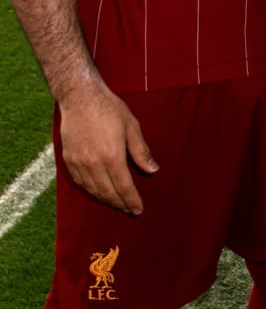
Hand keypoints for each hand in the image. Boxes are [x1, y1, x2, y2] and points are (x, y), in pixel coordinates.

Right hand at [58, 82, 157, 214]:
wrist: (80, 98)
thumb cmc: (110, 109)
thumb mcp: (132, 126)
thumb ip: (141, 151)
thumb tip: (153, 170)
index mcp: (112, 156)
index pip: (123, 186)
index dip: (132, 200)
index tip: (138, 209)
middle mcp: (93, 164)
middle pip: (108, 192)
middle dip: (120, 204)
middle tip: (130, 210)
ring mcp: (78, 163)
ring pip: (93, 190)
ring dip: (106, 200)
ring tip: (117, 204)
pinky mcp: (68, 161)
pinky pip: (80, 183)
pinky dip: (91, 191)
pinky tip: (98, 192)